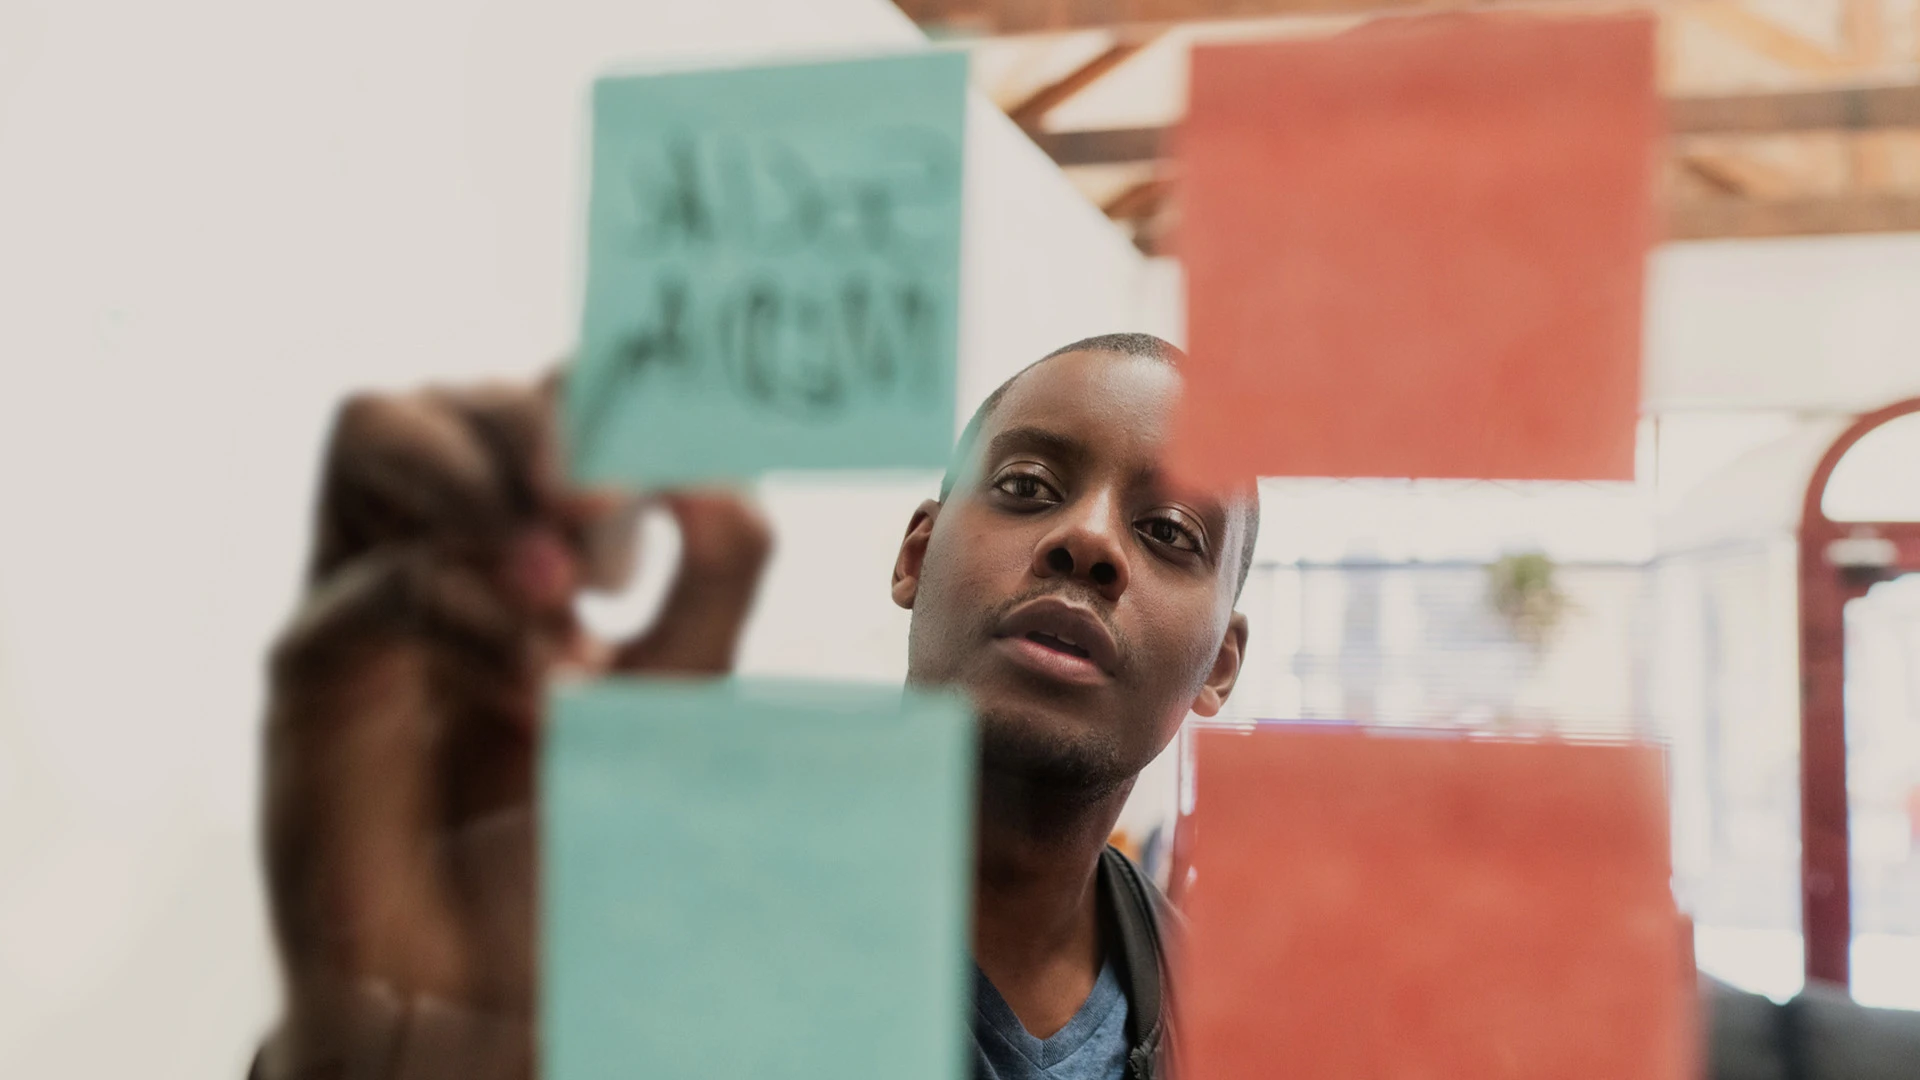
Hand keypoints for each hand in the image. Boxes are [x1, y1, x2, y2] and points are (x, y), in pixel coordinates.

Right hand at [255, 380, 769, 1078]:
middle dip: (545, 435)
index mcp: (524, 533)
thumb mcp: (682, 686)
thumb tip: (723, 470)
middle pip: (458, 391)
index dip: (612, 396)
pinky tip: (538, 691)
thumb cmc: (582, 826)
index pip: (547, 401)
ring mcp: (363, 590)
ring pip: (376, 428)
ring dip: (487, 488)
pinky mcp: (309, 668)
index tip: (687, 467)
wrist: (494, 980)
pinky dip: (469, 616)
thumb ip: (715, 575)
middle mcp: (433, 541)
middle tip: (617, 534)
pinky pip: (368, 584)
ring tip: (570, 595)